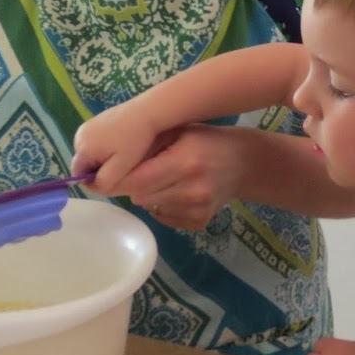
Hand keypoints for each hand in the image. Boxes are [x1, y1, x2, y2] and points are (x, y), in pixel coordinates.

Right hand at [71, 100, 166, 195]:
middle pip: (84, 164)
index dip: (94, 181)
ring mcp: (85, 127)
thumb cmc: (134, 140)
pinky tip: (121, 143)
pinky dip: (105, 147)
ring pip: (90, 153)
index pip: (78, 174)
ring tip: (122, 154)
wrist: (146, 112)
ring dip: (103, 158)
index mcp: (83, 149)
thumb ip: (104, 181)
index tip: (112, 178)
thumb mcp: (121, 167)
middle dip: (99, 169)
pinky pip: (95, 142)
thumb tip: (90, 187)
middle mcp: (79, 137)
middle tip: (120, 166)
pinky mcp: (94, 121)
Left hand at [110, 124, 247, 229]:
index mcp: (186, 161)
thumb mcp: (178, 132)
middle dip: (134, 186)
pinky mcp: (201, 221)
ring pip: (151, 208)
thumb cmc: (205, 140)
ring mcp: (199, 208)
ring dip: (149, 196)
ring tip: (165, 180)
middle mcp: (193, 188)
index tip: (111, 174)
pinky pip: (165, 219)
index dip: (119, 179)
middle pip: (141, 197)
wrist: (243, 163)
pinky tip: (176, 192)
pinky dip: (163, 207)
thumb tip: (111, 166)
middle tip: (142, 172)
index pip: (137, 180)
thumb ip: (147, 147)